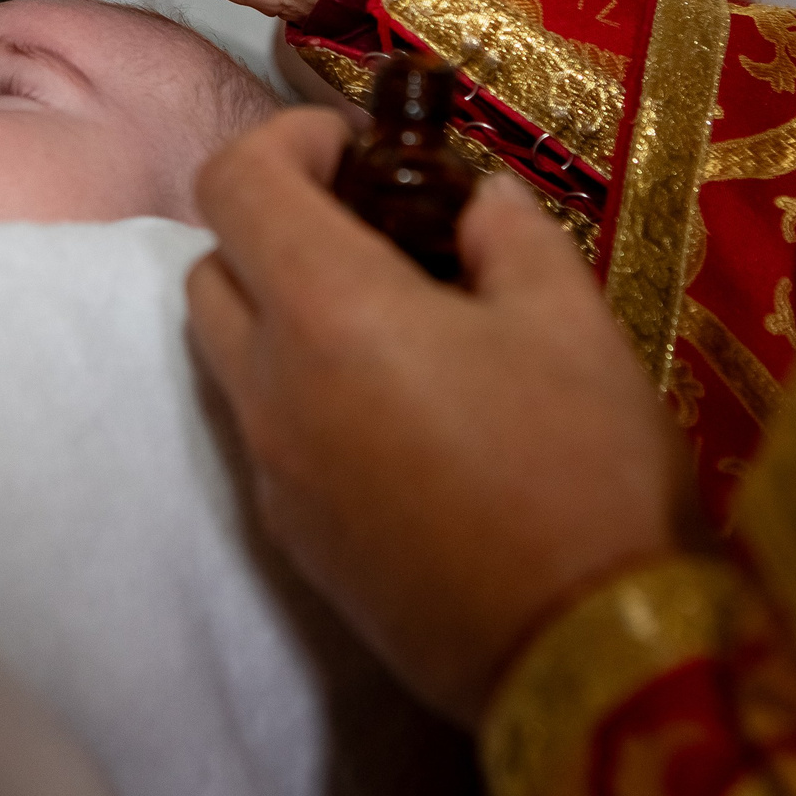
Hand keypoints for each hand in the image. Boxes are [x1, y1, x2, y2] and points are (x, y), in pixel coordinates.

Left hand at [186, 111, 679, 724]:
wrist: (584, 655)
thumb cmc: (583, 469)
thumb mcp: (572, 320)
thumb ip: (508, 232)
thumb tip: (477, 199)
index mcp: (326, 312)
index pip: (235, 183)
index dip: (285, 139)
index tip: (359, 146)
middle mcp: (270, 388)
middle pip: (211, 267)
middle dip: (273, 226)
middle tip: (374, 226)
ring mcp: (272, 473)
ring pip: (228, 357)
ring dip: (280, 312)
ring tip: (391, 316)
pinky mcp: (292, 540)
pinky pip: (266, 433)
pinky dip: (301, 392)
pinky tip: (399, 407)